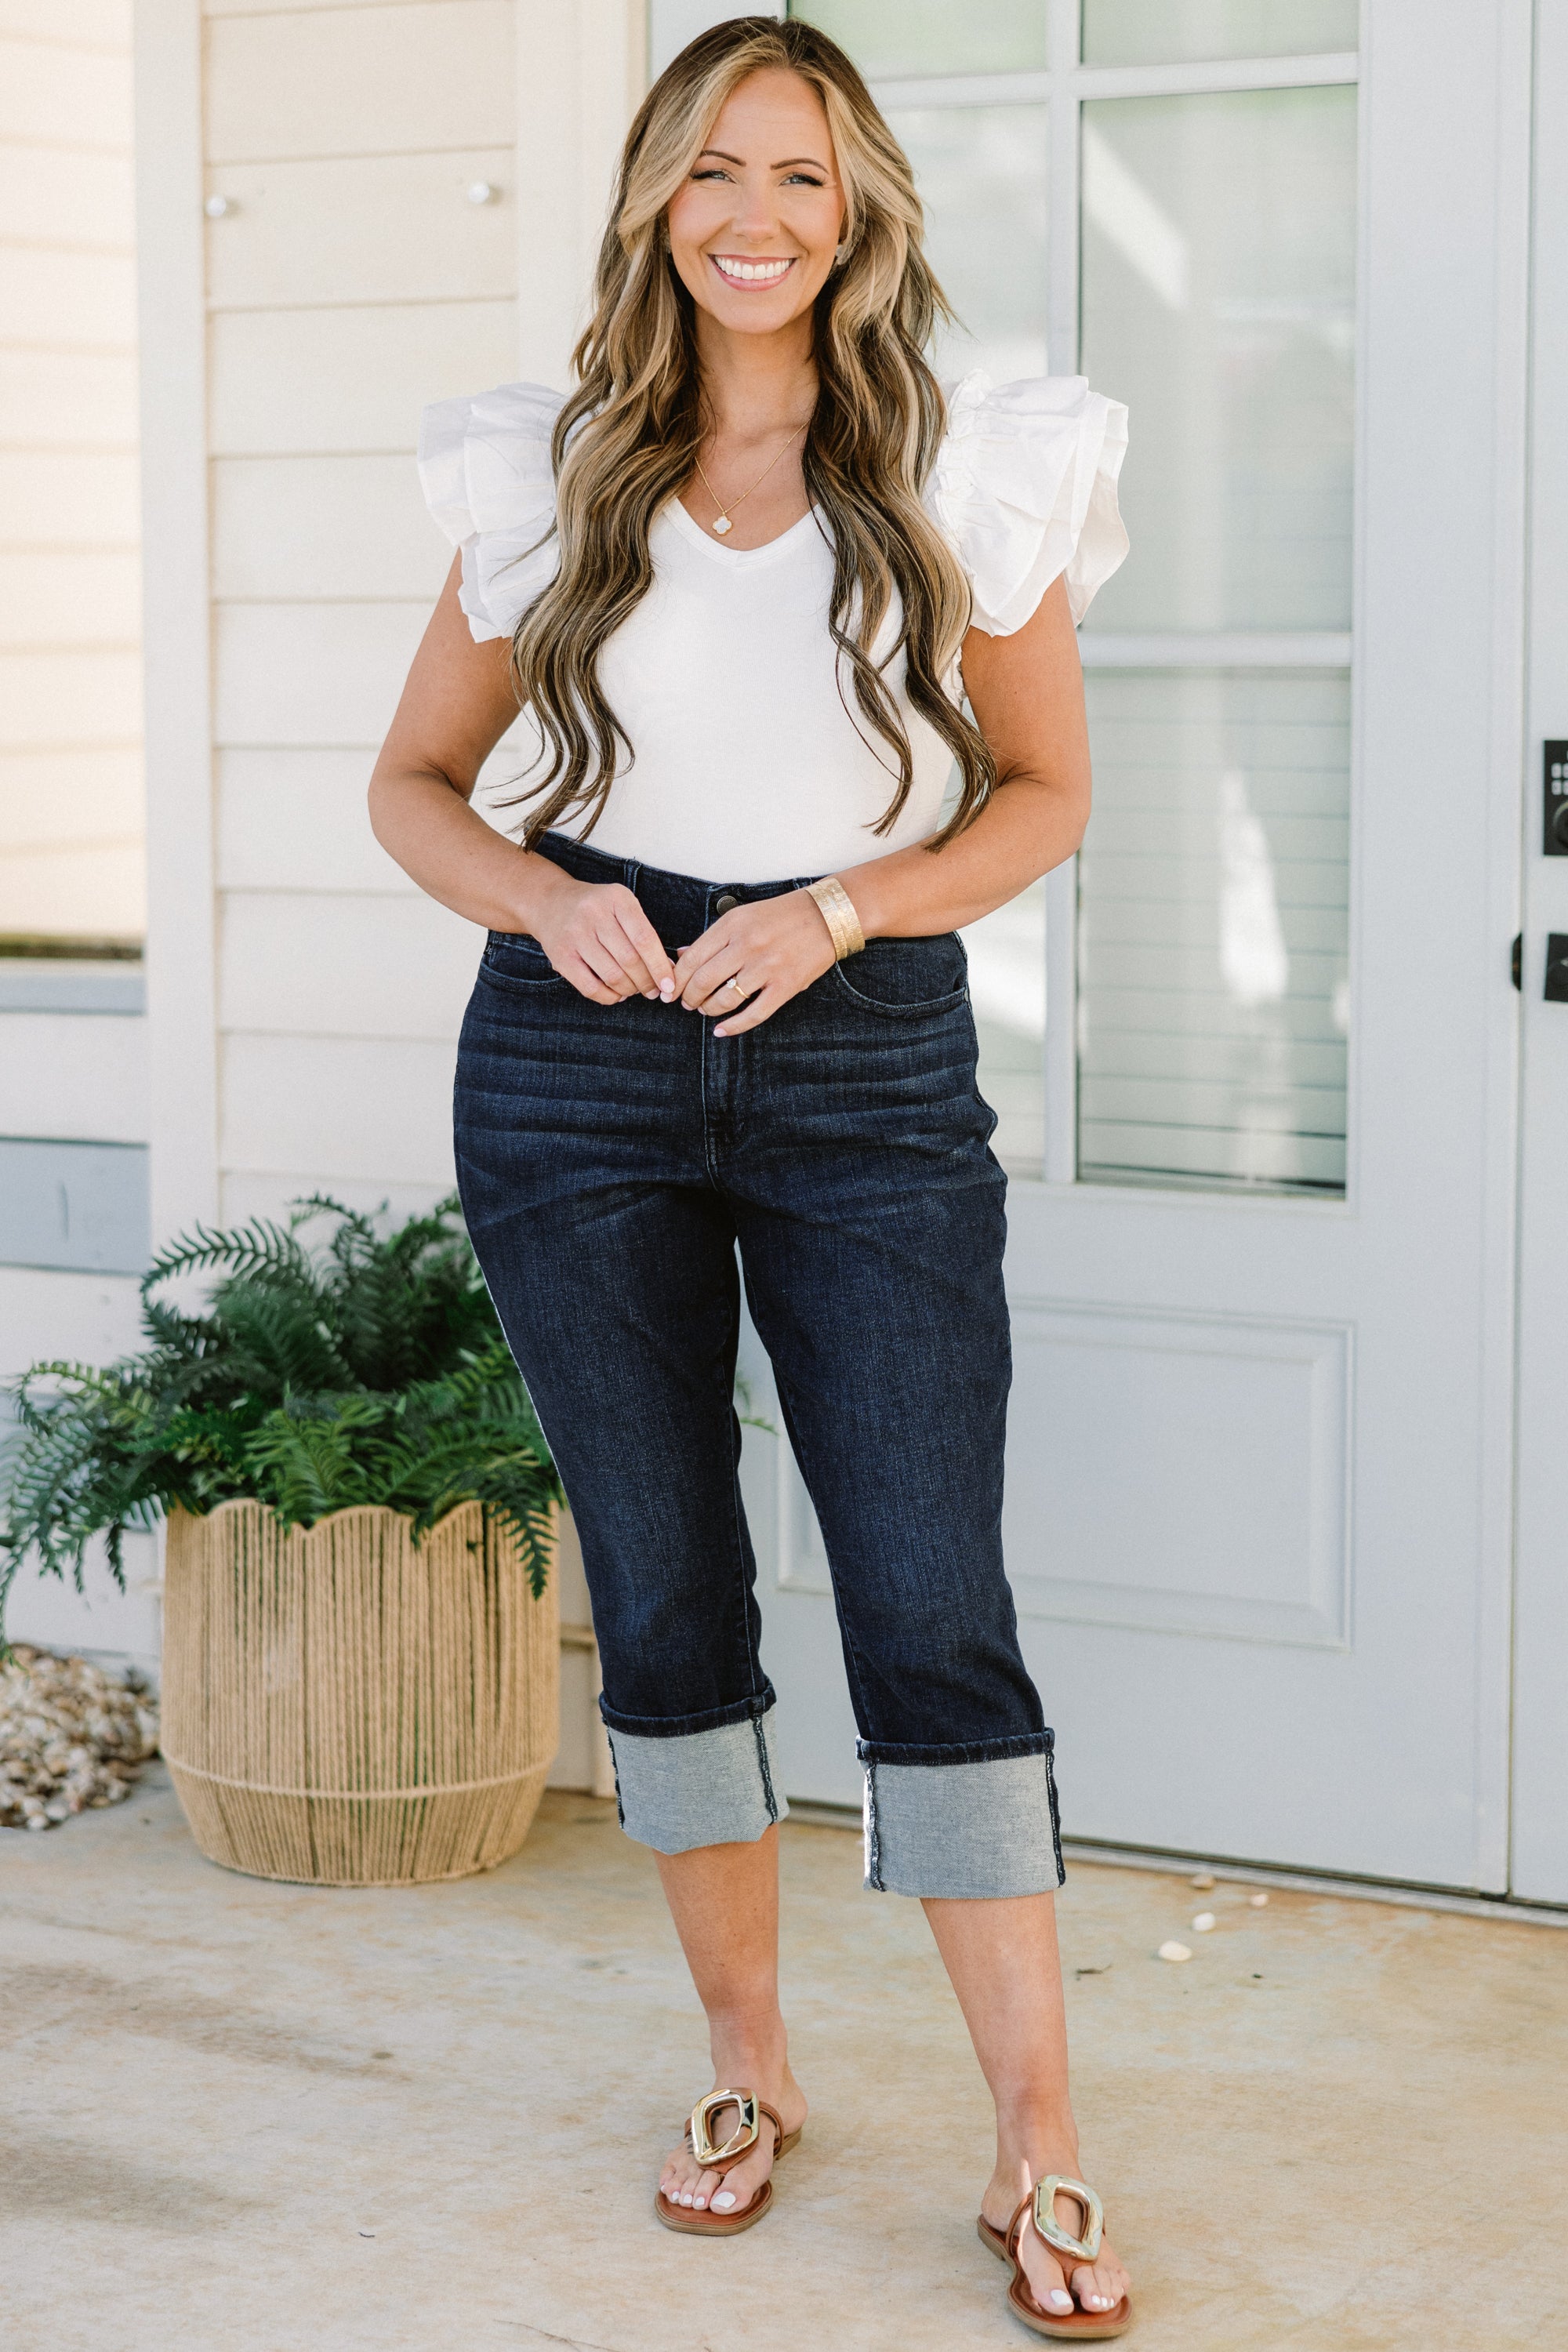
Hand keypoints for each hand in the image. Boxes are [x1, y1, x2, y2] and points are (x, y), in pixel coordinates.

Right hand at [526, 876, 676, 1004]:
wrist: (550, 902)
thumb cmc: (596, 909)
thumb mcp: (621, 907)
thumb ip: (643, 934)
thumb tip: (668, 970)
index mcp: (617, 898)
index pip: (645, 939)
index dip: (660, 967)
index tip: (669, 985)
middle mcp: (594, 914)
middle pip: (630, 959)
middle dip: (647, 982)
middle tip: (653, 991)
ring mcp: (575, 935)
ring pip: (612, 976)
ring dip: (629, 990)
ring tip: (634, 990)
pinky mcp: (561, 956)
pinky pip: (590, 987)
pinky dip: (609, 997)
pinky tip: (616, 994)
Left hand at [671, 890, 837, 1034]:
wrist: (826, 916)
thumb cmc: (782, 915)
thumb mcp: (742, 916)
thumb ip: (713, 937)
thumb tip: (682, 955)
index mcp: (732, 925)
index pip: (691, 958)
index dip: (676, 979)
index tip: (670, 989)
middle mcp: (746, 945)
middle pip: (703, 981)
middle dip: (688, 998)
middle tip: (686, 1003)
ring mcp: (766, 967)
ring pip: (725, 999)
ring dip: (709, 1009)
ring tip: (705, 1009)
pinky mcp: (785, 986)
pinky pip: (754, 1014)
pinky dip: (734, 1026)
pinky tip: (721, 1030)